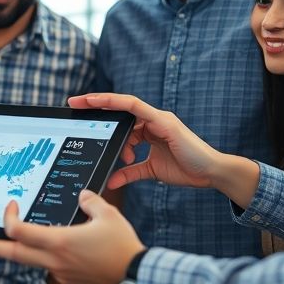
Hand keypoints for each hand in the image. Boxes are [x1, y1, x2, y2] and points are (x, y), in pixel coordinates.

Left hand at [0, 190, 144, 283]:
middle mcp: (54, 259)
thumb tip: (83, 195)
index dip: (9, 218)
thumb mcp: (108, 214)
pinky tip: (44, 246)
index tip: (11, 206)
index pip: (20, 232)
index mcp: (59, 242)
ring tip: (1, 243)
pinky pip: (47, 264)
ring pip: (28, 261)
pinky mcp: (69, 276)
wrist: (135, 275)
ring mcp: (60, 270)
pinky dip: (38, 255)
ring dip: (13, 251)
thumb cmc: (122, 247)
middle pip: (13, 254)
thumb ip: (91, 201)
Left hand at [68, 93, 221, 189]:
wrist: (210, 173)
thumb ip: (130, 172)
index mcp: (150, 129)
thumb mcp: (150, 171)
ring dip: (106, 110)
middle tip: (73, 104)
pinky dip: (119, 103)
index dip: (102, 113)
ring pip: (126, 106)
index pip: (122, 117)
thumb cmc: (185, 169)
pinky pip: (137, 108)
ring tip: (92, 121)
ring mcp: (159, 118)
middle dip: (95, 105)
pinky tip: (102, 102)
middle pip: (120, 109)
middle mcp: (153, 120)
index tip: (80, 111)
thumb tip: (111, 181)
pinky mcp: (164, 121)